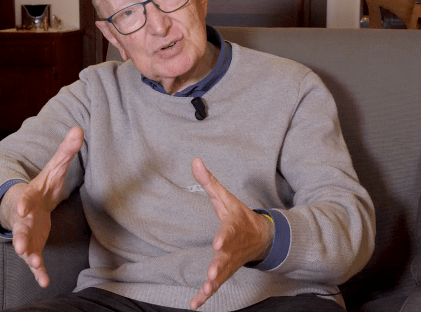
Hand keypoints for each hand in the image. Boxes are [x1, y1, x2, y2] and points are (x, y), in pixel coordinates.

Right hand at [0, 127, 83, 286]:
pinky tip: (44, 281)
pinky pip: (34, 260)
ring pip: (24, 246)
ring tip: (32, 262)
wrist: (26, 203)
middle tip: (20, 246)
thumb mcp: (54, 169)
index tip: (23, 207)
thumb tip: (79, 128)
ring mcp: (27, 233)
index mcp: (29, 197)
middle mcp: (24, 217)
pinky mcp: (33, 245)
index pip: (25, 199)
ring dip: (28, 254)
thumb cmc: (41, 186)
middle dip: (20, 236)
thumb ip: (66, 151)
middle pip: (20, 227)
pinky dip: (38, 271)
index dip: (24, 203)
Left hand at [189, 157, 273, 309]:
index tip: (218, 243)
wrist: (261, 237)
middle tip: (213, 274)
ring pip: (222, 275)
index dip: (223, 238)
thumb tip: (194, 160)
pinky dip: (205, 296)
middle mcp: (232, 248)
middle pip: (226, 258)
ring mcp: (230, 263)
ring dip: (213, 284)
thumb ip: (209, 181)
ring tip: (205, 290)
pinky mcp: (225, 273)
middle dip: (219, 266)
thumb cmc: (239, 216)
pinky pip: (215, 287)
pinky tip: (194, 304)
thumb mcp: (225, 197)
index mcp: (232, 228)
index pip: (228, 233)